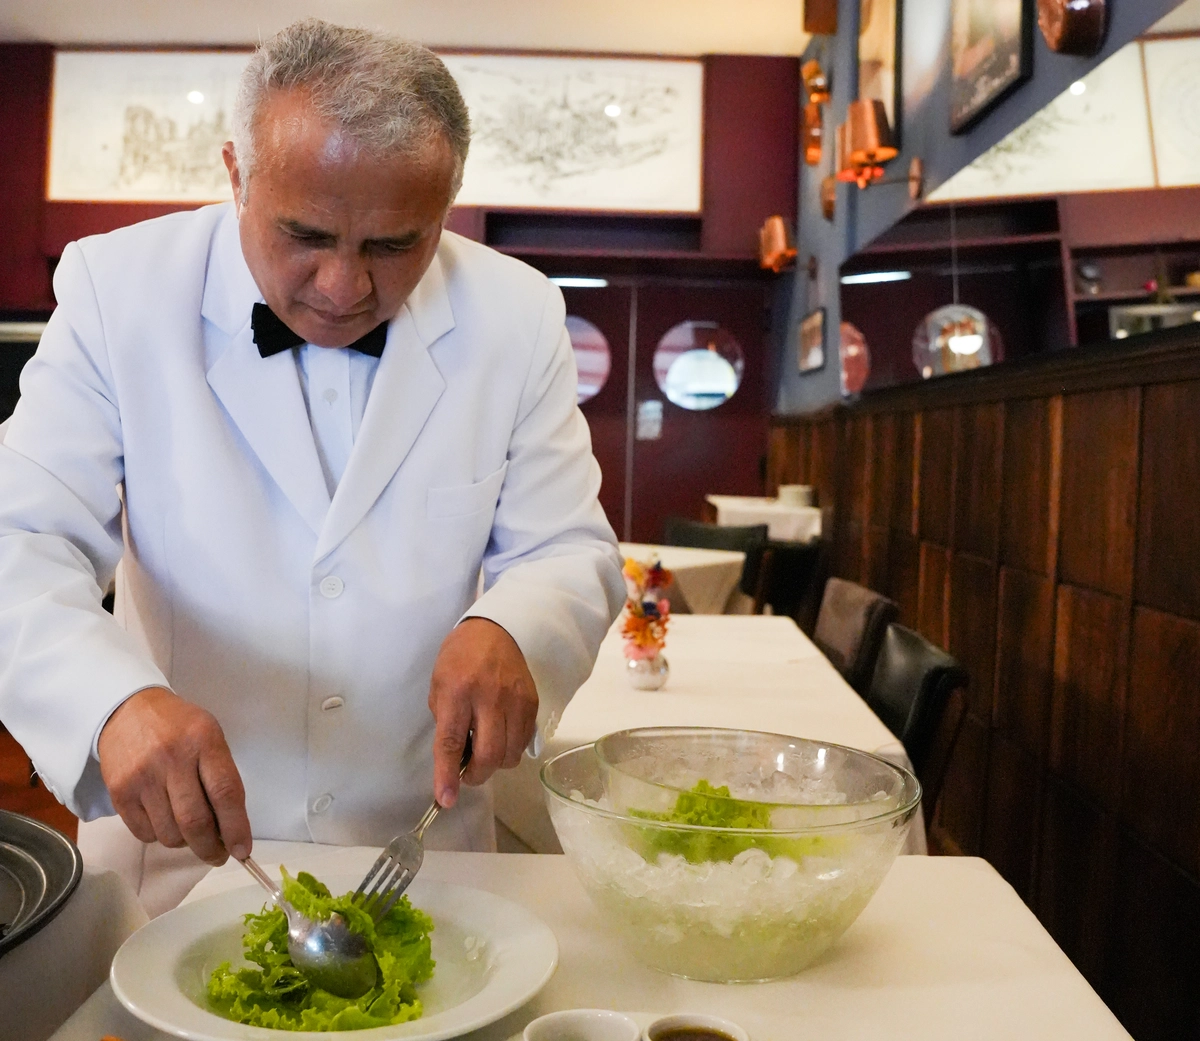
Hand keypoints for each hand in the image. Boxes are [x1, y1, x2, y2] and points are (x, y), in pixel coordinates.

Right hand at [97, 687, 250, 865]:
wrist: (127, 710)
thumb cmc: (178, 726)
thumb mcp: (209, 736)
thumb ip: (221, 775)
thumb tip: (230, 828)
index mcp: (204, 741)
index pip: (225, 792)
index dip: (236, 827)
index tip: (242, 850)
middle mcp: (172, 759)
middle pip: (195, 821)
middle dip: (211, 848)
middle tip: (218, 856)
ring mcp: (143, 777)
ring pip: (169, 833)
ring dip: (185, 843)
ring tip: (191, 834)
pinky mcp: (119, 792)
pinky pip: (144, 833)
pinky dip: (160, 837)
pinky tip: (165, 822)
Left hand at [428, 618, 537, 807]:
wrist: (497, 629)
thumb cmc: (459, 657)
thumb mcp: (439, 684)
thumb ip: (445, 721)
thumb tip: (453, 759)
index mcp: (458, 691)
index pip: (451, 742)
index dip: (447, 775)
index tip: (446, 799)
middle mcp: (490, 698)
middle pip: (488, 755)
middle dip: (475, 775)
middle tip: (466, 773)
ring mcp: (516, 701)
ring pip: (510, 754)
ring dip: (494, 764)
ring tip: (484, 749)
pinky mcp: (533, 704)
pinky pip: (523, 742)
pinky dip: (510, 749)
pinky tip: (500, 736)